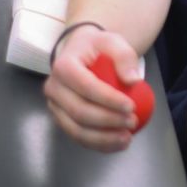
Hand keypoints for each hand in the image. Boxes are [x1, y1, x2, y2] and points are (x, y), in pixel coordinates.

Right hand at [44, 25, 143, 151]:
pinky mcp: (61, 119)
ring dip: (103, 138)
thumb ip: (124, 56)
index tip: (131, 106)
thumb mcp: (113, 41)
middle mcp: (53, 88)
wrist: (81, 54)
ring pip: (76, 130)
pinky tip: (118, 143)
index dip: (108, 99)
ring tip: (127, 138)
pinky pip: (78, 136)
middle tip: (132, 122)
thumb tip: (133, 80)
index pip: (86, 86)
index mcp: (63, 66)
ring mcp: (54, 106)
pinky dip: (98, 144)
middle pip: (79, 111)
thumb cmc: (97, 48)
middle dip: (108, 121)